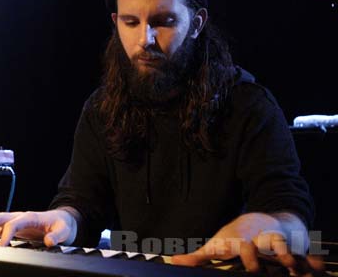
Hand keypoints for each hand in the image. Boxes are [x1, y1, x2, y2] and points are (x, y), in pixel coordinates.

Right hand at [0, 209, 77, 246]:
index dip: (5, 235)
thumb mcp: (64, 230)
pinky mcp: (14, 228)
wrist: (63, 220)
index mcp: (30, 216)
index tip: (0, 247)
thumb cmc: (62, 224)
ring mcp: (15, 221)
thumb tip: (48, 241)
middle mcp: (20, 217)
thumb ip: (57, 235)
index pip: (13, 223)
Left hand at [171, 213, 325, 274]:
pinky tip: (317, 268)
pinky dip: (311, 262)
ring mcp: (279, 246)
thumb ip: (198, 257)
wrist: (266, 222)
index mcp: (242, 240)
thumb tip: (173, 261)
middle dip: (272, 251)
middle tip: (276, 258)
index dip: (244, 246)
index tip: (245, 246)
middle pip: (267, 245)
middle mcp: (261, 242)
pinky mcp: (294, 252)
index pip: (243, 243)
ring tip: (295, 265)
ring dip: (292, 256)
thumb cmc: (238, 238)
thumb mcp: (218, 245)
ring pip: (288, 250)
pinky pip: (306, 258)